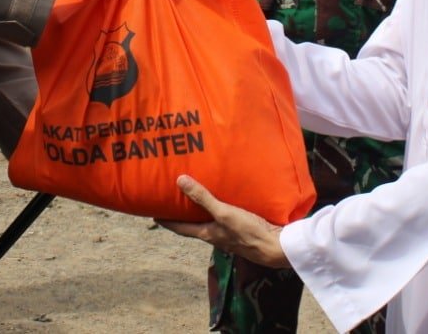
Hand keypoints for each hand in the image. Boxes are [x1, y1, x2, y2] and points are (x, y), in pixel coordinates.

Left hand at [157, 175, 290, 268]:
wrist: (275, 247)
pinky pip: (226, 218)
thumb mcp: (223, 213)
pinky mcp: (242, 229)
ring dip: (202, 211)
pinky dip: (220, 209)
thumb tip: (179, 181)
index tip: (152, 214)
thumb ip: (203, 198)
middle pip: (194, 224)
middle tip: (173, 200)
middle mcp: (215, 235)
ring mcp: (229, 234)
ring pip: (210, 221)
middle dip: (183, 214)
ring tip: (197, 196)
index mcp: (207, 234)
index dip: (166, 221)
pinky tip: (226, 200)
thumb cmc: (247, 232)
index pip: (180, 227)